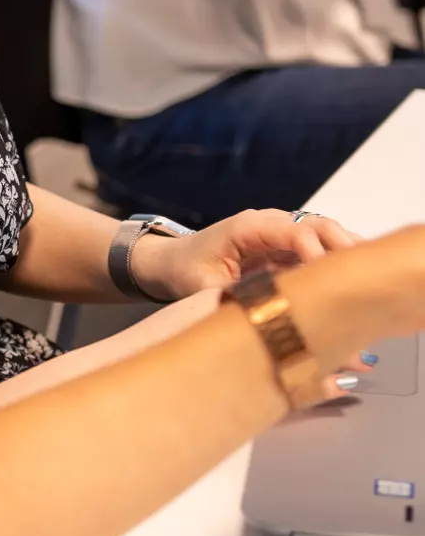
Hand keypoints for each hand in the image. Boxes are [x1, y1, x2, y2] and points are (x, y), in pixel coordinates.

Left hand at [128, 208, 359, 302]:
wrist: (169, 262)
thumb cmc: (183, 270)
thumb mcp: (204, 288)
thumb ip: (237, 296)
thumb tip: (269, 311)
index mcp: (248, 227)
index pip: (294, 232)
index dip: (316, 253)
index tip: (331, 279)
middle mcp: (267, 223)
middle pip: (317, 225)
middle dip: (343, 247)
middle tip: (364, 276)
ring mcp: (277, 233)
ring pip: (322, 234)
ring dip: (344, 252)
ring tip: (367, 278)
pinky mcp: (282, 247)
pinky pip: (314, 248)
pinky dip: (334, 259)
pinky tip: (352, 279)